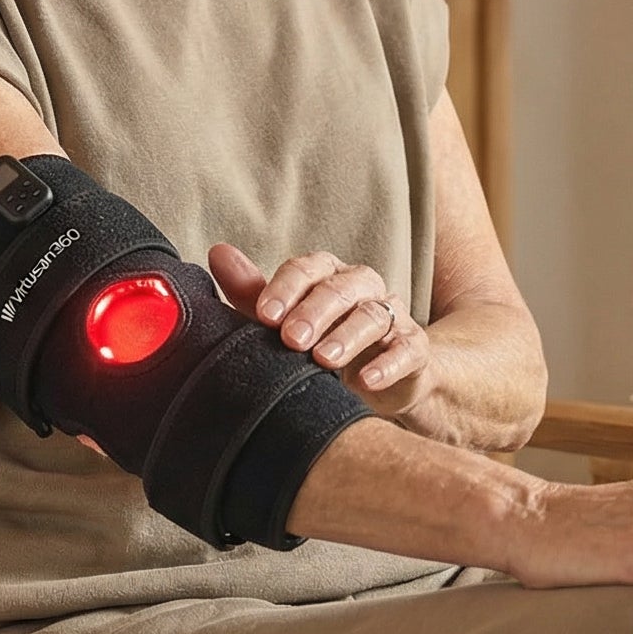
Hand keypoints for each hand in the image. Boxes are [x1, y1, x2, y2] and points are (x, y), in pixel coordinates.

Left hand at [206, 243, 434, 417]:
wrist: (378, 378)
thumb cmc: (320, 342)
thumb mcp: (284, 321)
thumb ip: (252, 292)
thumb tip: (218, 253)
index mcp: (328, 275)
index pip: (308, 269)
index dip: (286, 290)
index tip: (264, 317)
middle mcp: (362, 287)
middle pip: (341, 288)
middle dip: (315, 312)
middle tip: (291, 339)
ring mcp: (392, 316)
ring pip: (374, 315)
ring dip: (349, 336)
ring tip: (324, 360)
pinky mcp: (414, 348)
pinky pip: (407, 349)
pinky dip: (389, 364)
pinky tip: (367, 380)